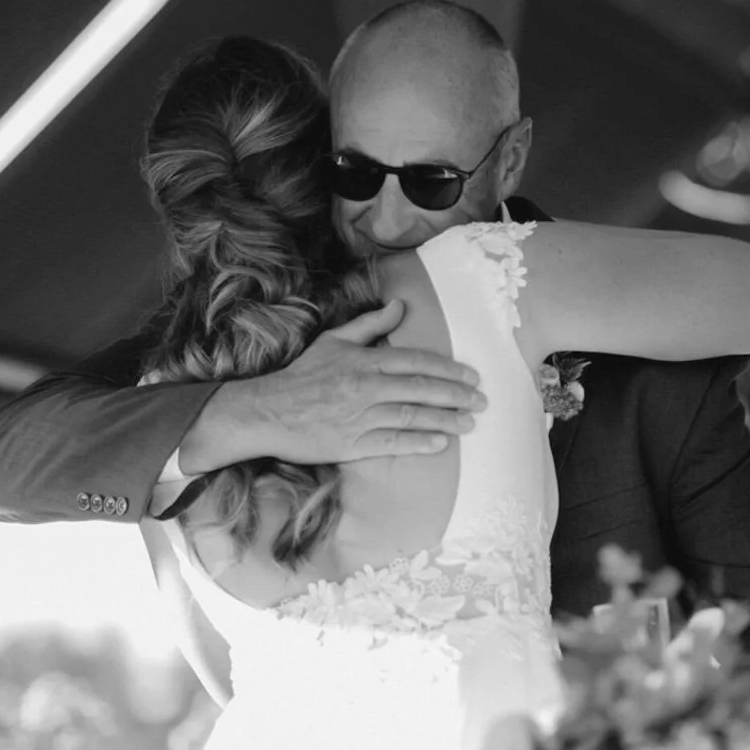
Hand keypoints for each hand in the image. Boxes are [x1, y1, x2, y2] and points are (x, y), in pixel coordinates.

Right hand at [179, 299, 485, 472]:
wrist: (267, 411)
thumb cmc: (302, 375)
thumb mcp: (334, 340)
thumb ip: (370, 325)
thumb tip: (400, 306)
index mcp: (364, 360)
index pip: (416, 362)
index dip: (448, 370)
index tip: (472, 377)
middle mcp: (366, 387)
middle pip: (420, 389)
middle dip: (456, 396)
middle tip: (482, 402)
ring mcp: (360, 417)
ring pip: (411, 416)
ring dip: (445, 420)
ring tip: (470, 424)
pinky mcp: (352, 444)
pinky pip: (391, 443)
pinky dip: (418, 442)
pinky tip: (440, 443)